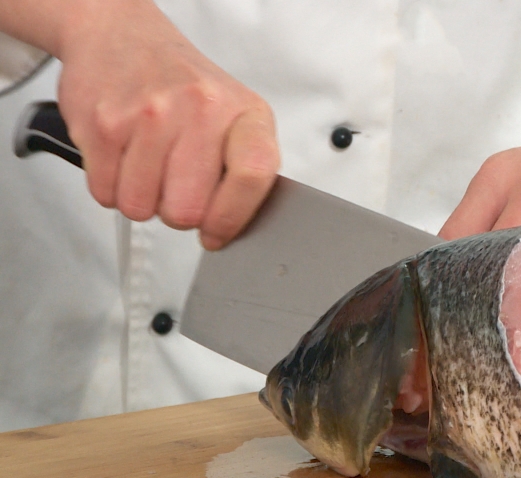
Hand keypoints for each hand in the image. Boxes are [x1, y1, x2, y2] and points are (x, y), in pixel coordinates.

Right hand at [1, 0, 279, 249]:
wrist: (122, 37)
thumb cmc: (184, 85)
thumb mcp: (235, 117)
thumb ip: (244, 171)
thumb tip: (233, 229)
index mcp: (245, 113)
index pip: (252, 176)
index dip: (232, 218)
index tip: (217, 232)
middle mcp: (201, 109)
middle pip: (187, 211)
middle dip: (179, 213)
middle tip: (177, 186)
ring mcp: (150, 115)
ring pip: (141, 208)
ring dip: (143, 199)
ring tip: (150, 165)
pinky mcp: (104, 124)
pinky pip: (106, 194)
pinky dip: (112, 186)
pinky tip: (125, 157)